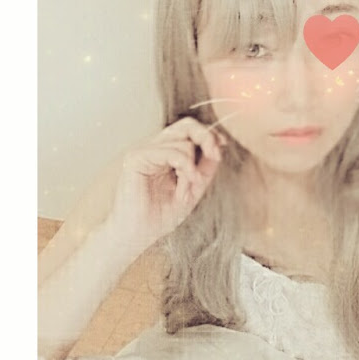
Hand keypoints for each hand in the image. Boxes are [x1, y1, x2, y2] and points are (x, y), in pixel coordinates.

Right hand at [106, 117, 226, 259]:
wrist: (137, 234)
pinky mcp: (136, 158)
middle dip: (206, 138)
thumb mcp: (193, 188)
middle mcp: (154, 148)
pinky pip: (170, 151)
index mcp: (165, 153)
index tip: (222, 146)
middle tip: (215, 155)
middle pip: (186, 125)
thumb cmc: (160, 215)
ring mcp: (144, 151)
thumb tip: (219, 144)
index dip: (209, 134)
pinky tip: (186, 183)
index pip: (189, 129)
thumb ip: (206, 166)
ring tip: (189, 187)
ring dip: (193, 167)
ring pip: (182, 142)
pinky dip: (185, 167)